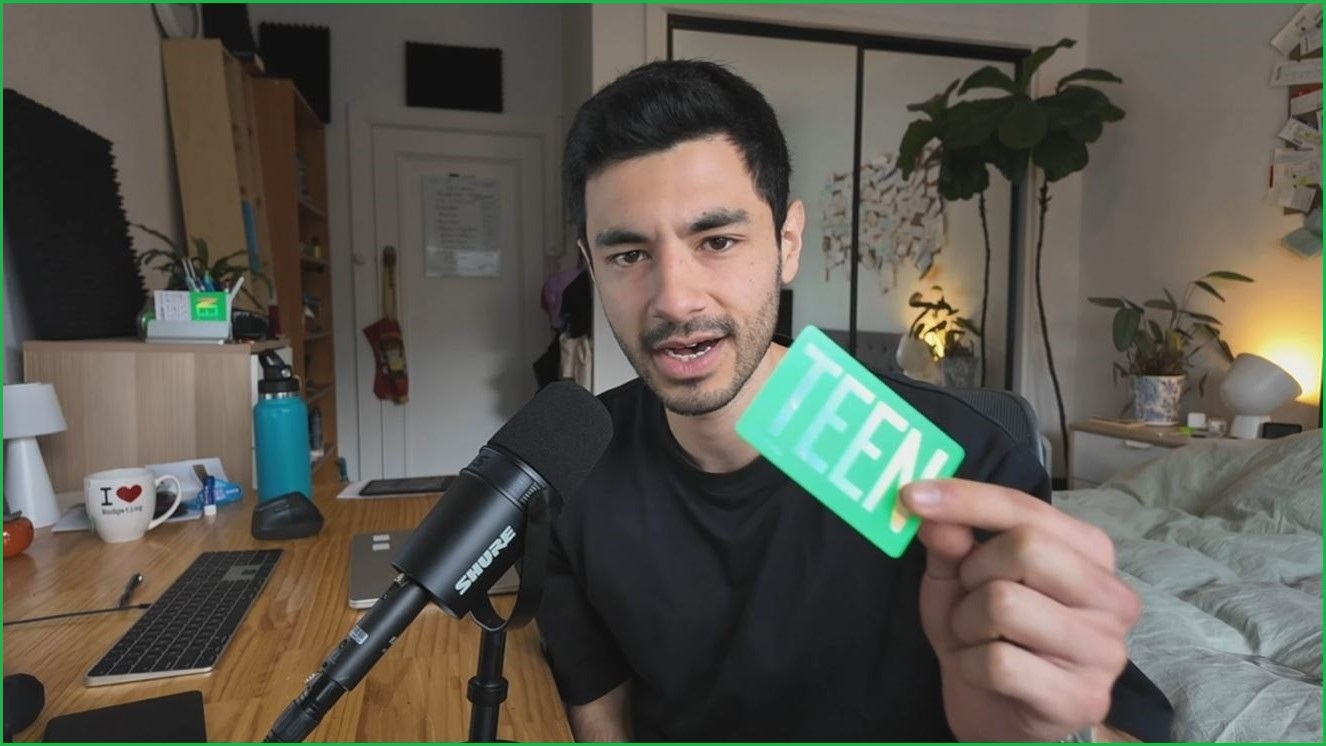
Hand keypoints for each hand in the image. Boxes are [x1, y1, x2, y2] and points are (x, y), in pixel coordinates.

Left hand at [901, 479, 1140, 741]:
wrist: (1001, 719)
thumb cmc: (987, 638)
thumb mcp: (958, 582)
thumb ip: (950, 544)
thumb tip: (932, 513)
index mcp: (1090, 553)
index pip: (1025, 509)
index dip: (966, 499)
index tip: (912, 494)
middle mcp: (1112, 596)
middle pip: (1025, 548)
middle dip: (974, 572)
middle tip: (969, 598)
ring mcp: (1104, 651)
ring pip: (1005, 604)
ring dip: (969, 623)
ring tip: (979, 639)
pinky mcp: (1083, 698)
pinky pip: (998, 662)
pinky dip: (971, 666)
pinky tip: (986, 675)